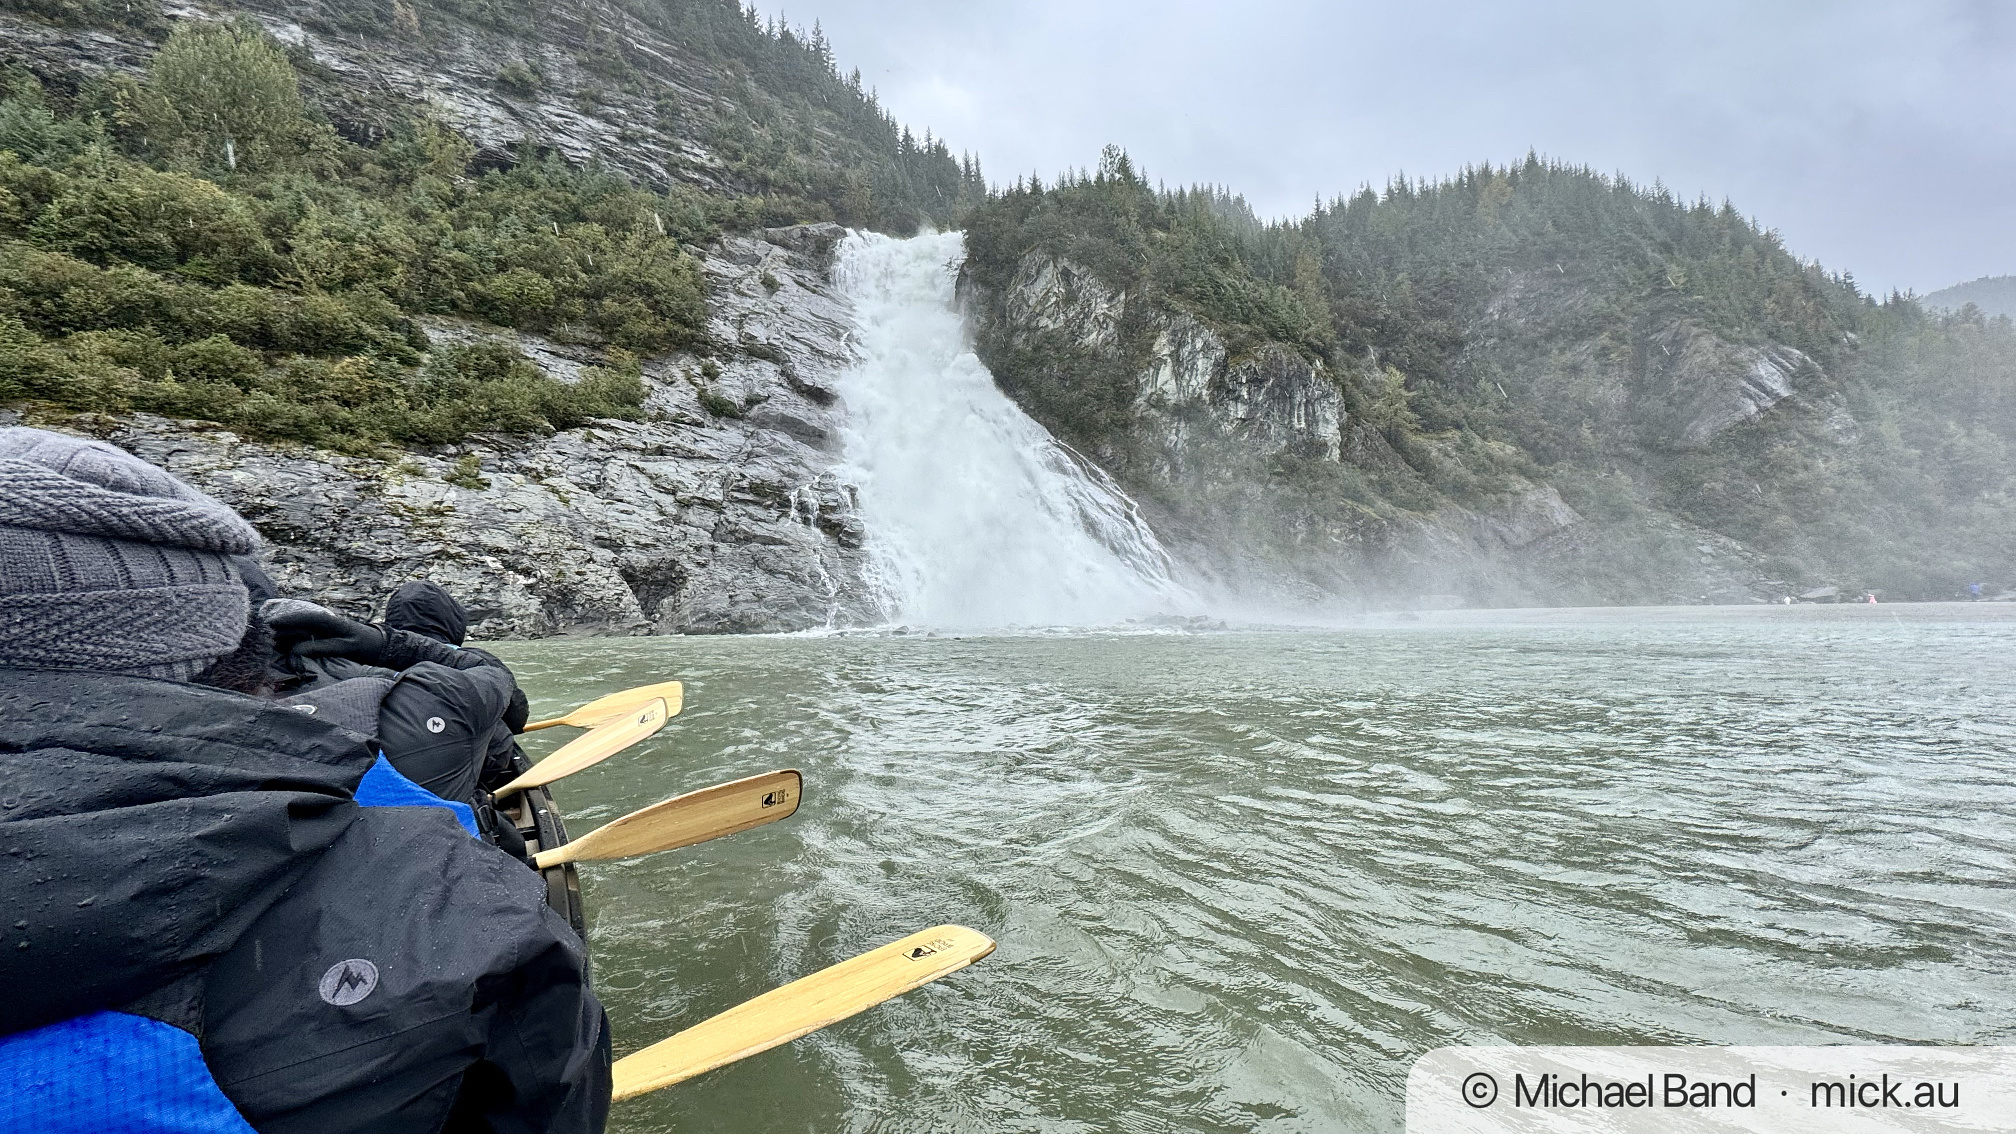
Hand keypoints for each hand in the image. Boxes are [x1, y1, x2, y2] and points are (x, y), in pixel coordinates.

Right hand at [261, 599, 386, 661]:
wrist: (375, 644)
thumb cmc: (362, 645)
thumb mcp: (343, 648)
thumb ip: (321, 648)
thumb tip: (296, 649)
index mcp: (328, 621)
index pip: (303, 618)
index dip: (286, 620)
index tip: (270, 623)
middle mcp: (321, 622)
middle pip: (296, 623)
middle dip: (280, 628)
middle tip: (263, 637)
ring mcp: (319, 628)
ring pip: (296, 630)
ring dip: (283, 635)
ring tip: (269, 643)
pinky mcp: (318, 636)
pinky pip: (301, 636)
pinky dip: (291, 640)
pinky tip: (280, 646)